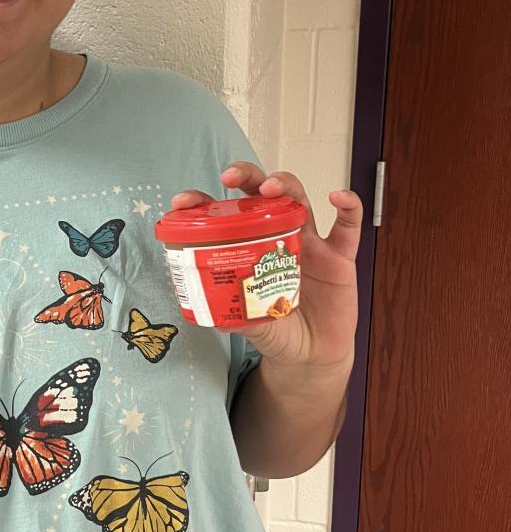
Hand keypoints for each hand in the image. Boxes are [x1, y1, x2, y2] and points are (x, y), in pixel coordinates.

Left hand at [171, 163, 362, 370]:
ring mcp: (310, 243)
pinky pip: (348, 226)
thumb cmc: (277, 331)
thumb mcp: (246, 322)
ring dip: (286, 185)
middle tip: (231, 176)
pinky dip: (348, 207)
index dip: (204, 202)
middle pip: (263, 193)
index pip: (225, 214)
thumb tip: (207, 306)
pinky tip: (338, 197)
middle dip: (247, 176)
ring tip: (272, 187)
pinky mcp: (339, 257)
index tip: (184, 201)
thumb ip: (232, 313)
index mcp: (250, 247)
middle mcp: (278, 236)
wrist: (312, 355)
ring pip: (300, 199)